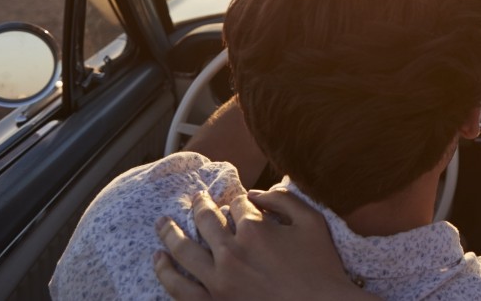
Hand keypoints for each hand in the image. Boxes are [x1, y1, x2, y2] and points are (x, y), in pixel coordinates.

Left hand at [154, 189, 376, 300]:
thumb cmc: (322, 267)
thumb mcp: (312, 221)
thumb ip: (285, 199)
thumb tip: (259, 192)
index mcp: (254, 229)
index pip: (237, 204)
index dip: (240, 200)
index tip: (242, 202)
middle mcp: (231, 251)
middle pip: (206, 220)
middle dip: (201, 205)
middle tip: (196, 198)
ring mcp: (218, 280)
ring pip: (184, 249)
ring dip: (170, 232)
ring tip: (162, 222)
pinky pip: (179, 288)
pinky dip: (165, 272)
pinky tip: (158, 259)